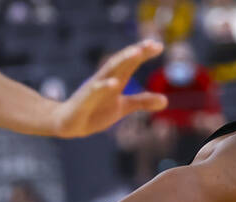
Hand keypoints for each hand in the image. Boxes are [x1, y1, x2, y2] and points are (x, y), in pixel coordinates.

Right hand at [50, 41, 167, 137]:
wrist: (69, 124)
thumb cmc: (95, 112)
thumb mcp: (123, 107)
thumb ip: (142, 101)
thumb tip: (166, 101)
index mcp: (115, 80)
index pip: (130, 63)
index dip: (143, 53)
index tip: (159, 45)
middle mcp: (105, 79)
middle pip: (121, 61)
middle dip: (136, 51)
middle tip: (151, 44)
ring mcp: (93, 88)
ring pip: (109, 70)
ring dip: (122, 60)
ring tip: (137, 52)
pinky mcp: (84, 101)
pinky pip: (94, 91)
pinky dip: (104, 86)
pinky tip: (115, 83)